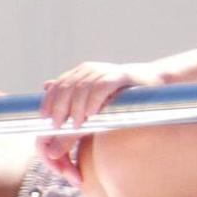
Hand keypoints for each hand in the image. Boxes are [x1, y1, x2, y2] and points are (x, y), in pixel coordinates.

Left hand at [40, 60, 163, 132]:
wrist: (151, 82)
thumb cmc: (120, 94)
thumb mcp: (93, 95)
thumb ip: (71, 93)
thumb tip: (45, 86)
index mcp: (81, 73)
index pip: (59, 85)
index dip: (50, 101)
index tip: (45, 119)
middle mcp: (90, 69)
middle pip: (68, 87)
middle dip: (60, 108)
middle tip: (57, 127)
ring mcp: (105, 71)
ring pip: (83, 88)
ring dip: (77, 108)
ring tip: (75, 126)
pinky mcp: (120, 75)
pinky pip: (103, 86)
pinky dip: (94, 100)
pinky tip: (92, 114)